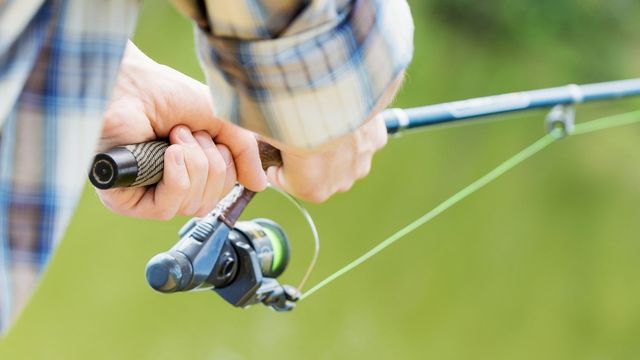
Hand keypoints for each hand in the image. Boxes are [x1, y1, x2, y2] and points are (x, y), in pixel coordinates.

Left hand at [97, 42, 266, 219]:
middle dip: (210, 164)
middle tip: (186, 132)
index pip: (221, 194)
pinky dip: (178, 178)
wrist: (133, 83)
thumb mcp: (224, 122)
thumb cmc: (169, 94)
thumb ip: (244, 153)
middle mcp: (166, 187)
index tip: (207, 133)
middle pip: (209, 203)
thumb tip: (259, 184)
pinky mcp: (123, 201)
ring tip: (174, 136)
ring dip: (193, 164)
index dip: (224, 166)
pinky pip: (167, 208)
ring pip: (192, 206)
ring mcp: (145, 195)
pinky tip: (170, 153)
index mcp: (189, 171)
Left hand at [266, 114, 387, 202]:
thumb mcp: (261, 130)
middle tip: (294, 129)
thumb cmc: (291, 111)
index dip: (276, 161)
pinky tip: (340, 112)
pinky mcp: (376, 140)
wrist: (328, 84)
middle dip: (305, 158)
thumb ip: (259, 141)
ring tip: (318, 119)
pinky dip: (353, 129)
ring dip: (331, 146)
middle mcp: (341, 182)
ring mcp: (362, 161)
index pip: (287, 181)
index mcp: (311, 189)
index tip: (272, 144)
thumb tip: (254, 135)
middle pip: (317, 174)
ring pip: (343, 160)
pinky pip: (362, 140)